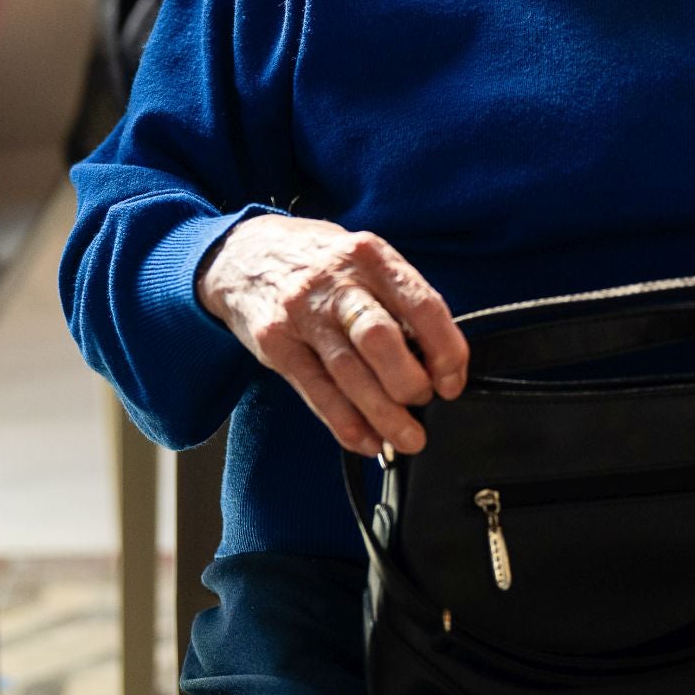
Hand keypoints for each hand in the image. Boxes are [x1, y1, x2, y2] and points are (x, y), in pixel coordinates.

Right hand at [196, 214, 468, 456]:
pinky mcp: (276, 344)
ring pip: (349, 374)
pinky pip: (316, 392)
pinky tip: (367, 441)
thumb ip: (396, 298)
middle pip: (380, 339)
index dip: (446, 350)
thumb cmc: (318, 262)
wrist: (242, 253)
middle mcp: (337, 282)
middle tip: (425, 403)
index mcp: (371, 255)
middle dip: (410, 383)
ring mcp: (302, 314)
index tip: (452, 380)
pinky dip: (346, 424)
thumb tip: (435, 358)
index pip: (422, 304)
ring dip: (383, 415)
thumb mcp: (362, 259)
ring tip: (406, 439)